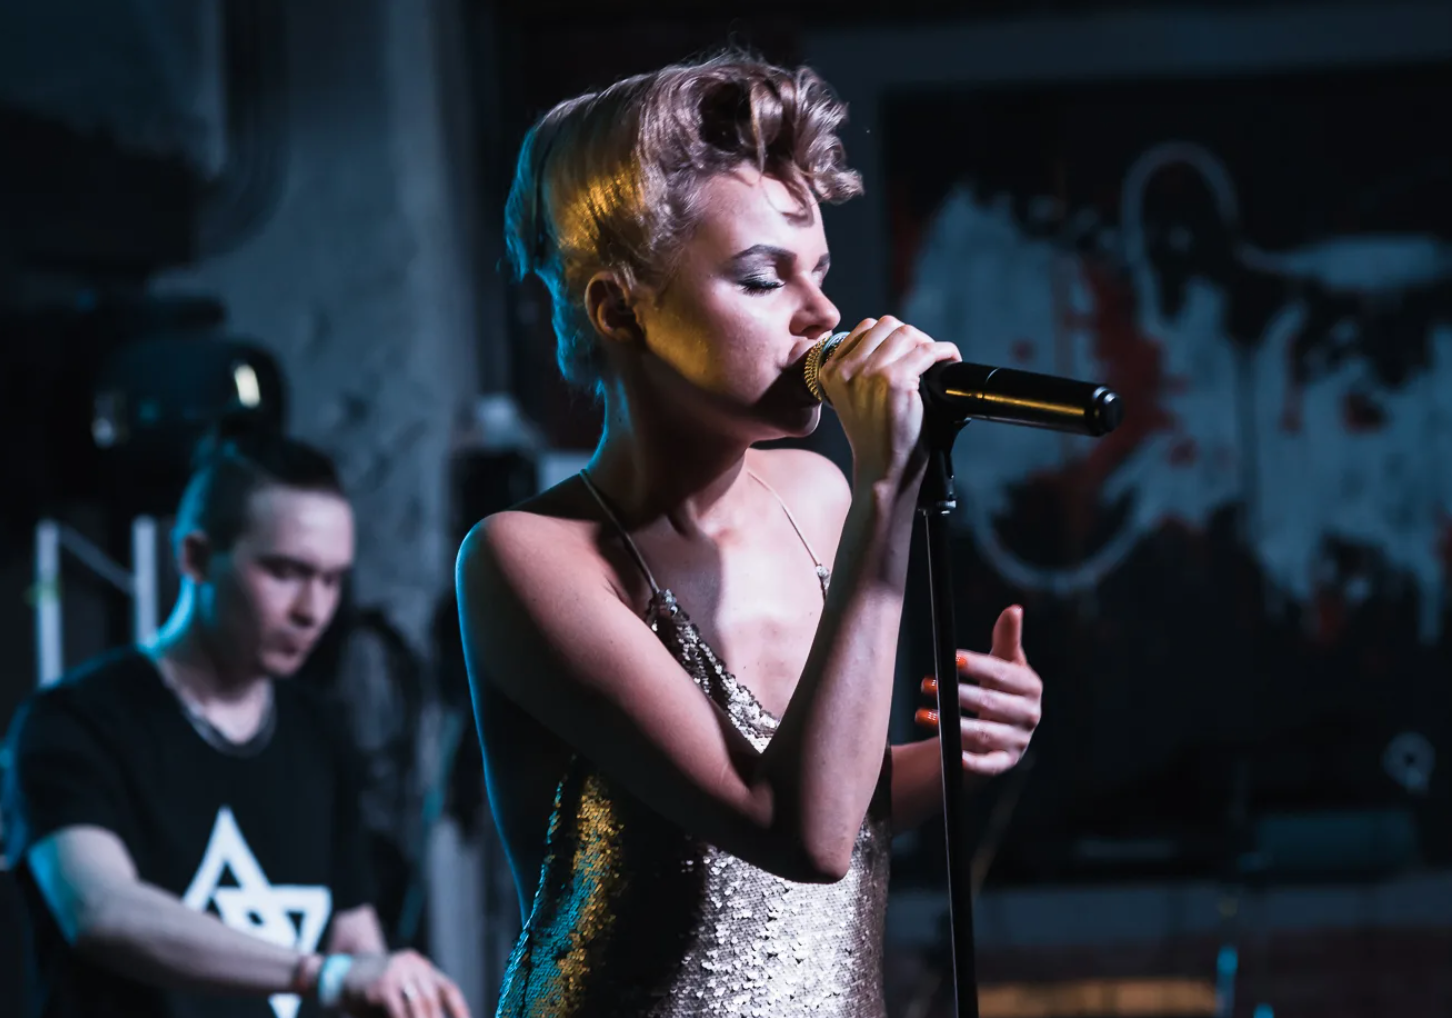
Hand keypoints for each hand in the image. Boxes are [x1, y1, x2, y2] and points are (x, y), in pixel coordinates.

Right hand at [339, 950, 470, 1017]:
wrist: (338, 977)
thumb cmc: (371, 994)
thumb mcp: (396, 997)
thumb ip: (413, 1009)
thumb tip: (433, 1016)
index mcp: (422, 967)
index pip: (448, 989)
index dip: (459, 1010)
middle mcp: (414, 966)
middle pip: (433, 1001)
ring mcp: (398, 973)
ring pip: (420, 1007)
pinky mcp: (383, 986)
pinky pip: (400, 1012)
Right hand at [816, 316, 960, 490]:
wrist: (882, 471)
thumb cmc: (875, 439)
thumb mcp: (854, 398)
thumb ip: (863, 369)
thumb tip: (899, 339)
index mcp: (830, 371)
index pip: (866, 328)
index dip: (892, 336)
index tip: (908, 351)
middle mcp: (846, 369)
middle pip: (887, 326)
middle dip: (910, 336)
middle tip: (925, 355)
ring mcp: (870, 373)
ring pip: (907, 333)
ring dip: (927, 342)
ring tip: (937, 359)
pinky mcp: (896, 381)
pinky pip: (928, 351)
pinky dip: (944, 351)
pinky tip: (950, 360)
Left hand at [915, 606, 1041, 774]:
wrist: (1001, 731)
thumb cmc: (1000, 688)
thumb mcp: (1004, 663)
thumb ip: (1007, 638)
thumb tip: (1014, 609)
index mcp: (1029, 687)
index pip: (1002, 675)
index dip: (978, 666)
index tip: (953, 659)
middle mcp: (1029, 715)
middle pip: (990, 704)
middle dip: (957, 695)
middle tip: (927, 684)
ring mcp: (1018, 741)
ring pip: (984, 734)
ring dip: (952, 726)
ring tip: (922, 715)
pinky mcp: (1004, 763)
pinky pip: (988, 765)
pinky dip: (973, 762)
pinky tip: (951, 754)